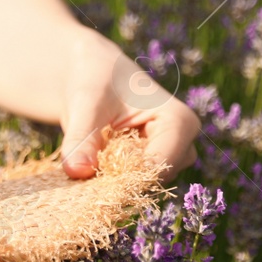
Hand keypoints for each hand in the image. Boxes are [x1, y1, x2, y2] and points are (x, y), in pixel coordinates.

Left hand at [58, 42, 200, 181]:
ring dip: (112, 176)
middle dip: (116, 175)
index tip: (87, 169)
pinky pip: (134, 184)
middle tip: (84, 157)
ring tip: (91, 149)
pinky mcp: (155, 167)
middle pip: (152, 178)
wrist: (94, 77)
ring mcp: (172, 158)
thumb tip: (76, 171)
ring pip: (142, 184)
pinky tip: (94, 158)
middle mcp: (185, 144)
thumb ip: (82, 138)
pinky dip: (110, 177)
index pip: (158, 164)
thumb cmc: (95, 81)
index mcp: (180, 121)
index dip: (122, 173)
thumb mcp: (85, 104)